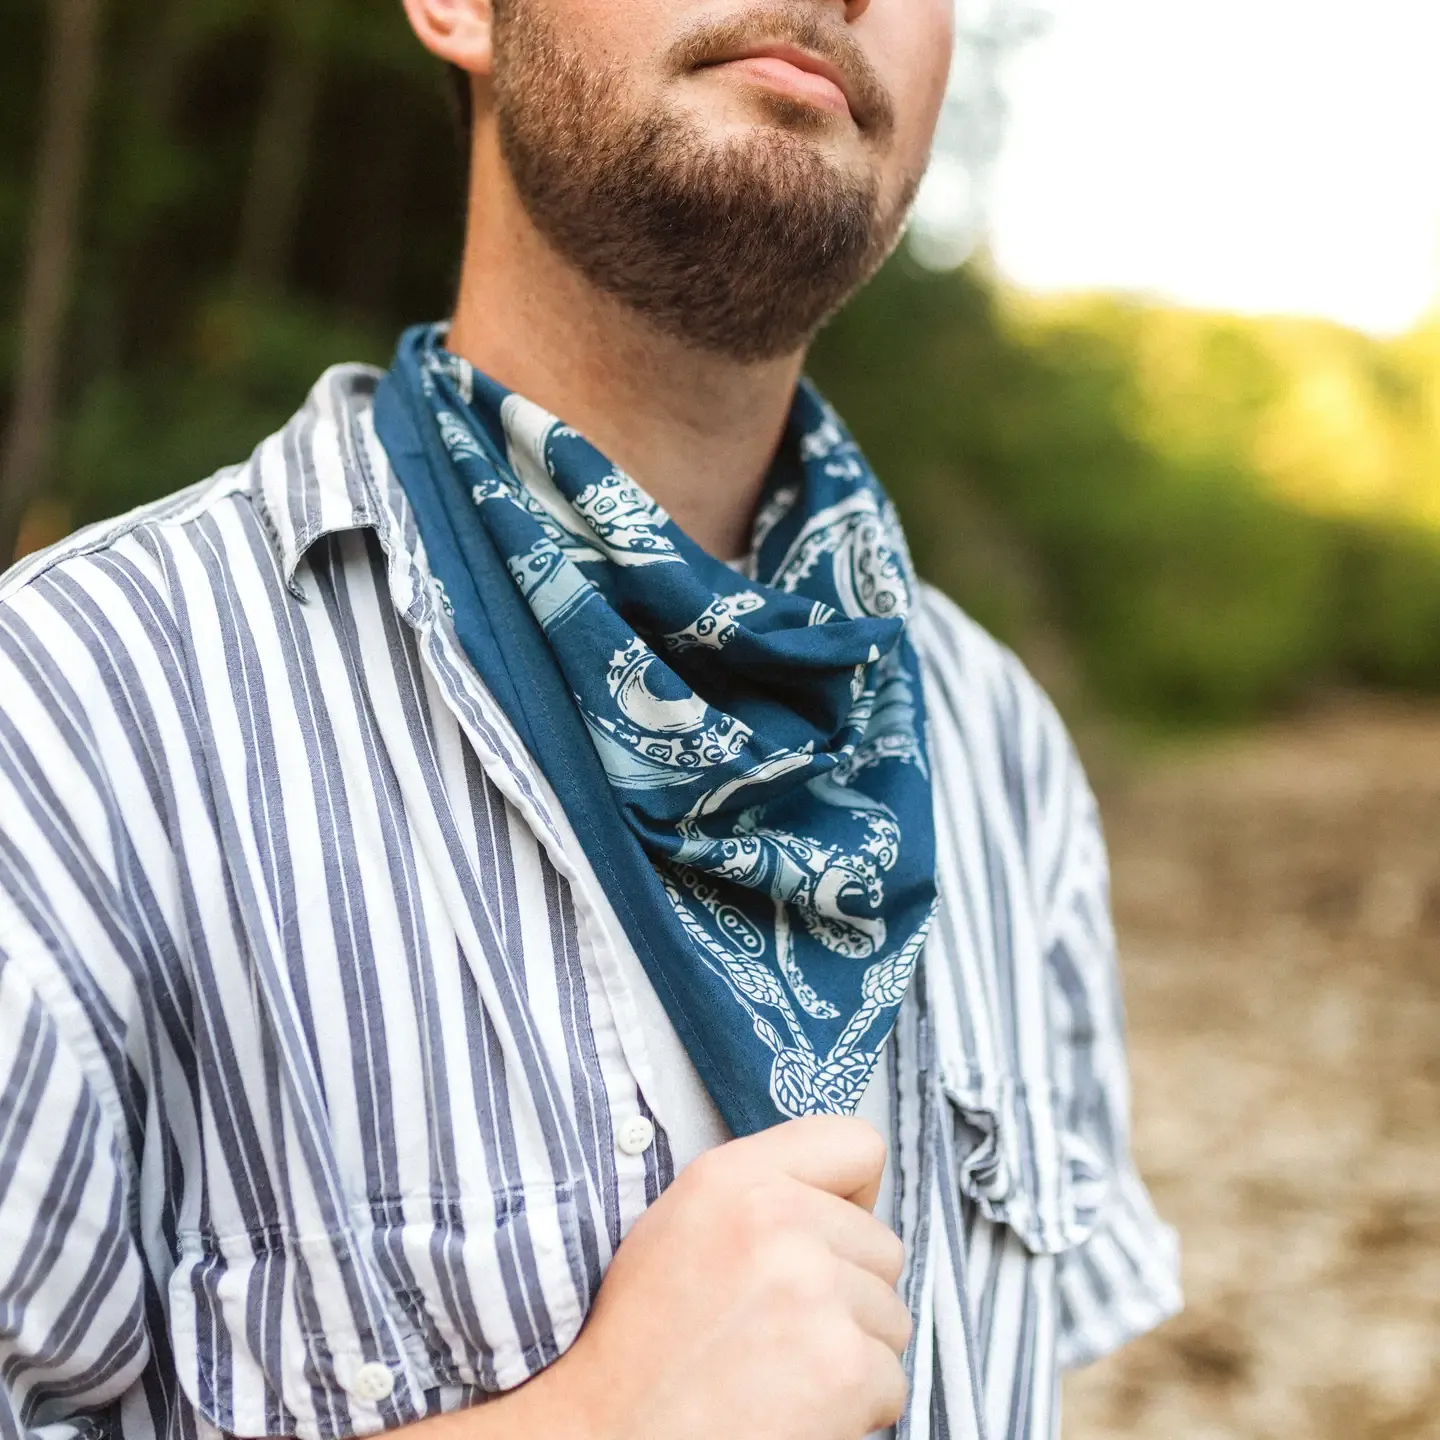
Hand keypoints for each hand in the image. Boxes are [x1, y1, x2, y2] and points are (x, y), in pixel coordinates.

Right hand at [527, 1115, 910, 1439]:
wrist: (611, 1437)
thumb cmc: (644, 1344)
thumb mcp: (681, 1224)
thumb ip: (762, 1191)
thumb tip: (847, 1199)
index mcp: (734, 1177)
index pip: (858, 1145)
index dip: (855, 1198)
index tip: (831, 1237)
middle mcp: (777, 1219)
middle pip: (883, 1246)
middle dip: (851, 1293)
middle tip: (784, 1331)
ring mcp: (813, 1290)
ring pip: (892, 1317)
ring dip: (853, 1353)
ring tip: (782, 1374)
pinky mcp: (842, 1366)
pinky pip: (892, 1381)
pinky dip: (856, 1409)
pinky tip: (794, 1411)